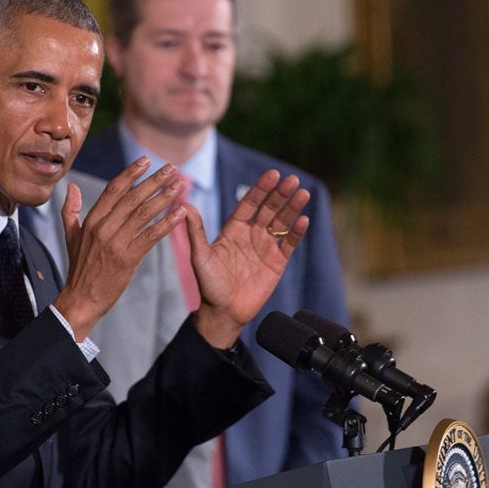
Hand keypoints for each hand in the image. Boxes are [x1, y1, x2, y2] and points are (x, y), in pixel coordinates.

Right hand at [54, 157, 186, 339]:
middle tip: (172, 168)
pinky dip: (168, 222)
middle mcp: (103, 227)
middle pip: (133, 197)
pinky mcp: (128, 258)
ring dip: (165, 197)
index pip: (114, 189)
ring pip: (144, 213)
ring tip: (180, 185)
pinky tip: (181, 213)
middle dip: (154, 180)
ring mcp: (116, 242)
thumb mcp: (70, 236)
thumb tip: (71, 186)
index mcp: (92, 220)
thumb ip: (70, 210)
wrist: (81, 299)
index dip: (131, 173)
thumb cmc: (79, 268)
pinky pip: (152, 235)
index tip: (146, 160)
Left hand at [187, 170, 309, 347]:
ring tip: (302, 194)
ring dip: (292, 208)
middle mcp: (251, 234)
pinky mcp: (277, 262)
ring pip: (282, 223)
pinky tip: (303, 220)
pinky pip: (289, 244)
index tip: (272, 174)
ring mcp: (266, 247)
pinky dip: (296, 232)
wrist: (223, 313)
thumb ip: (196, 231)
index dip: (261, 189)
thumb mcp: (200, 257)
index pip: (250, 203)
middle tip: (292, 180)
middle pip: (269, 209)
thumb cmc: (209, 285)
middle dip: (280, 194)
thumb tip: (185, 206)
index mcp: (234, 229)